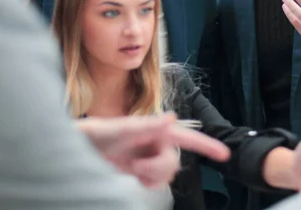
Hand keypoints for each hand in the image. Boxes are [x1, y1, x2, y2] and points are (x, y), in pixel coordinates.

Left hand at [77, 112, 229, 187]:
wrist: (75, 149)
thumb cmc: (95, 134)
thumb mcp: (118, 129)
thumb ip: (145, 125)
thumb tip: (171, 117)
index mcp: (155, 129)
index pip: (186, 137)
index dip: (206, 145)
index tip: (224, 154)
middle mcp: (155, 142)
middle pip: (174, 162)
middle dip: (158, 169)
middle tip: (136, 168)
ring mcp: (148, 156)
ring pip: (166, 174)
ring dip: (152, 177)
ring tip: (132, 171)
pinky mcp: (140, 169)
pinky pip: (156, 182)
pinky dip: (148, 183)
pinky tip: (135, 178)